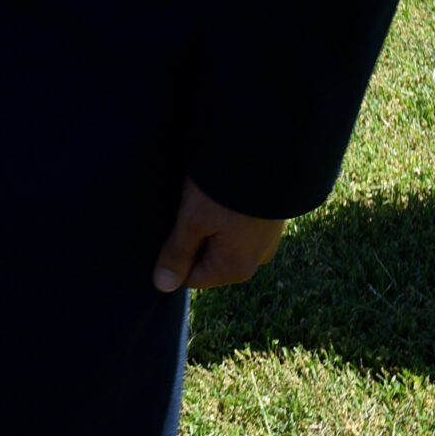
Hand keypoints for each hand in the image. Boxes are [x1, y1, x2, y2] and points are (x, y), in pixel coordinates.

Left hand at [152, 177, 285, 292]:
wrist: (268, 149)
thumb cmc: (226, 187)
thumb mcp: (193, 219)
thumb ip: (177, 254)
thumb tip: (163, 285)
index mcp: (236, 269)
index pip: (192, 277)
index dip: (176, 253)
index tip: (176, 223)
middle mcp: (256, 259)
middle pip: (210, 258)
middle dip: (196, 234)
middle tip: (193, 205)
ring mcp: (267, 238)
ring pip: (225, 238)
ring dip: (212, 220)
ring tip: (209, 195)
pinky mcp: (271, 217)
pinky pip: (241, 223)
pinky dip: (229, 210)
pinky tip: (225, 190)